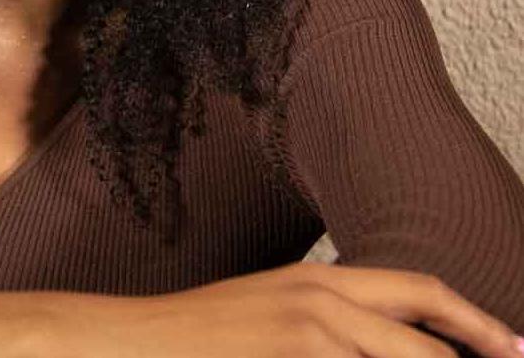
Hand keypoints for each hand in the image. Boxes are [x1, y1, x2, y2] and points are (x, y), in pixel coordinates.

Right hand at [61, 261, 521, 356]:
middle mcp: (324, 300)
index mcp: (322, 279)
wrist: (142, 343)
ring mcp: (309, 336)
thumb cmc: (207, 334)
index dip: (479, 322)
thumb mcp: (277, 309)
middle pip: (429, 340)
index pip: (422, 292)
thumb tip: (393, 337)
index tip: (517, 348)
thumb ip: (333, 321)